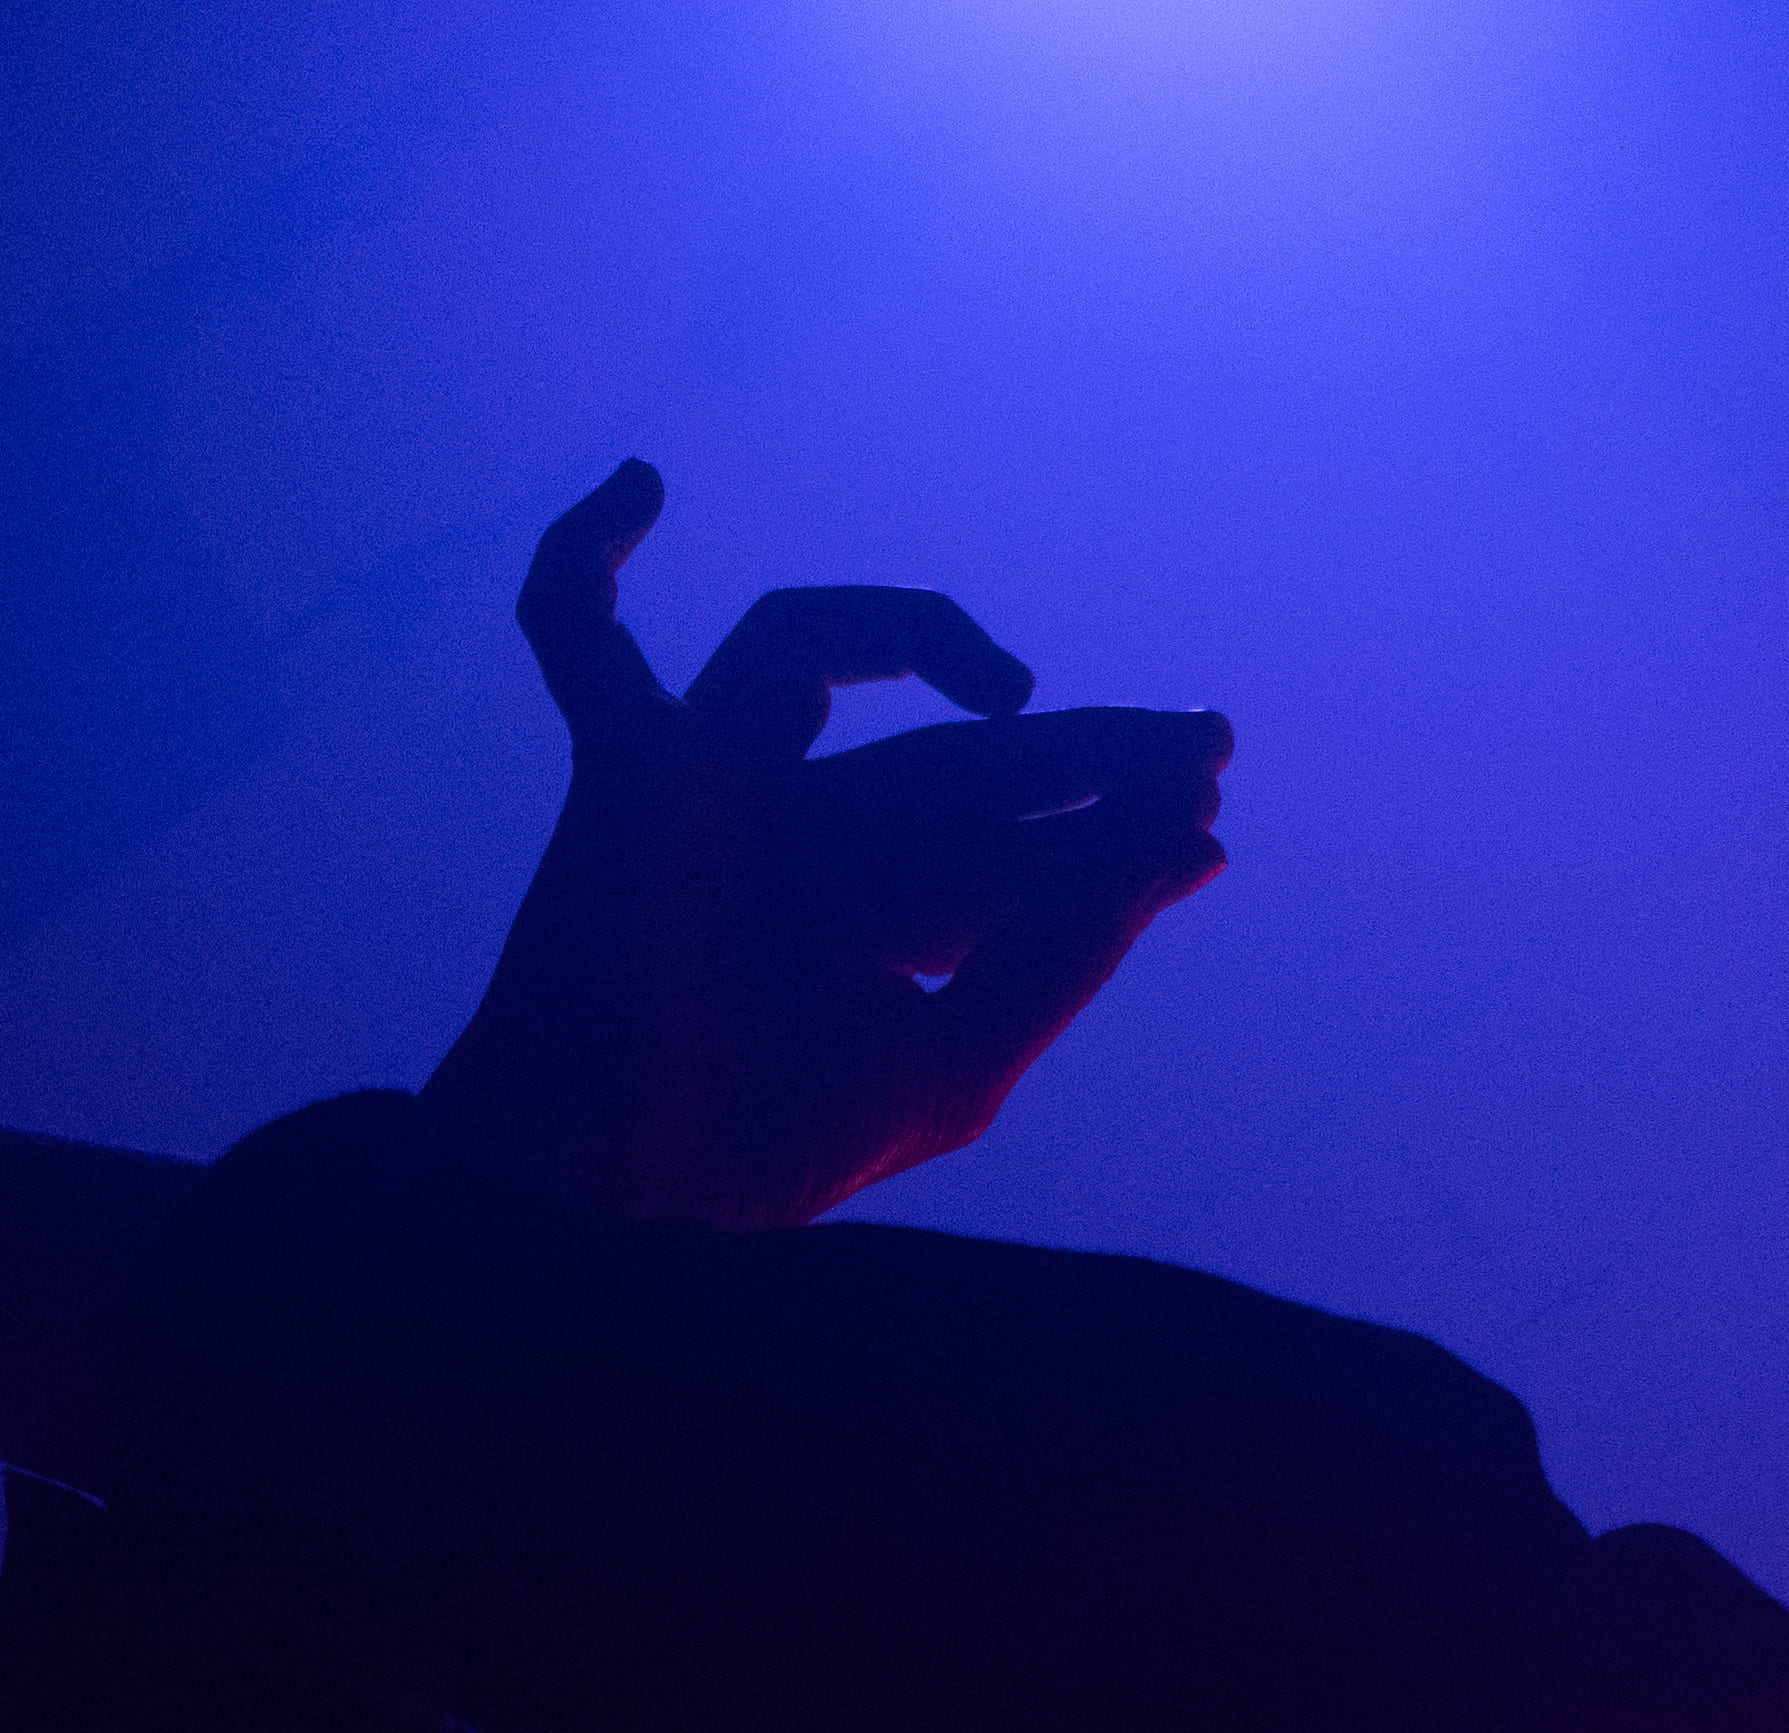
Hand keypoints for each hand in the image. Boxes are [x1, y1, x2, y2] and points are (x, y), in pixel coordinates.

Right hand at [420, 459, 1231, 1230]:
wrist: (601, 1193)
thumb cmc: (749, 1149)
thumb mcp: (946, 1074)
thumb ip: (1049, 973)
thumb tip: (1168, 869)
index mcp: (871, 905)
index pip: (1012, 836)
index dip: (1116, 828)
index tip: (1210, 836)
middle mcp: (800, 829)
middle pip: (950, 745)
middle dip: (1084, 747)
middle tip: (1205, 747)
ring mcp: (712, 788)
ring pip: (812, 648)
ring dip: (920, 632)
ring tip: (1018, 692)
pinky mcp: (626, 769)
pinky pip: (578, 644)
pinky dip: (579, 561)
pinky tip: (640, 484)